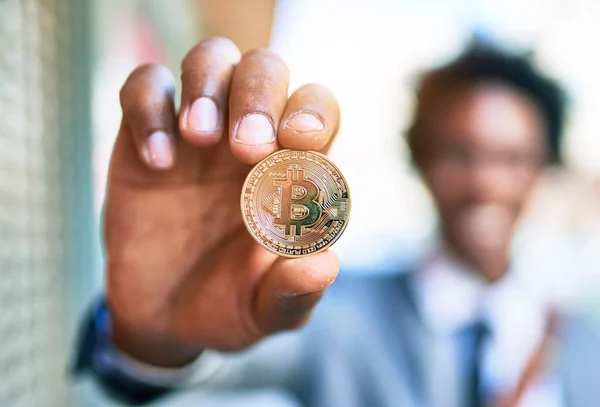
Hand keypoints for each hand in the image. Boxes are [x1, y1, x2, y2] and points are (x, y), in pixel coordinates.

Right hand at [105, 38, 340, 366]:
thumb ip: (294, 293)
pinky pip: (145, 88)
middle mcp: (248, 139)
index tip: (298, 142)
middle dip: (259, 96)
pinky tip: (158, 162)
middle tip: (246, 147)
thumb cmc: (227, 304)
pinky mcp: (144, 137)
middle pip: (265, 70)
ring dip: (208, 85)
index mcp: (291, 170)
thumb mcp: (263, 311)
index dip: (313, 112)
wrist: (163, 317)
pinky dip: (150, 109)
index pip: (316, 109)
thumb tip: (322, 263)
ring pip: (211, 60)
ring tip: (197, 137)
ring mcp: (196, 134)